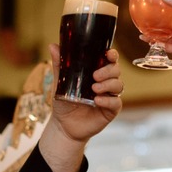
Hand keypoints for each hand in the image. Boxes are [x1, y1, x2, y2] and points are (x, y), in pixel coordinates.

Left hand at [38, 43, 122, 171]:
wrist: (63, 126)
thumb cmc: (64, 102)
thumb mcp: (59, 83)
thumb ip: (58, 65)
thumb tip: (53, 46)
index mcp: (96, 72)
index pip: (109, 60)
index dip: (112, 55)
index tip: (108, 54)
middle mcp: (106, 82)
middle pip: (116, 70)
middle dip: (108, 71)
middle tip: (95, 75)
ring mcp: (110, 96)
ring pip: (118, 85)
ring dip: (108, 84)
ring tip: (94, 89)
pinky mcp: (111, 110)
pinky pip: (116, 102)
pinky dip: (108, 100)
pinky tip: (97, 100)